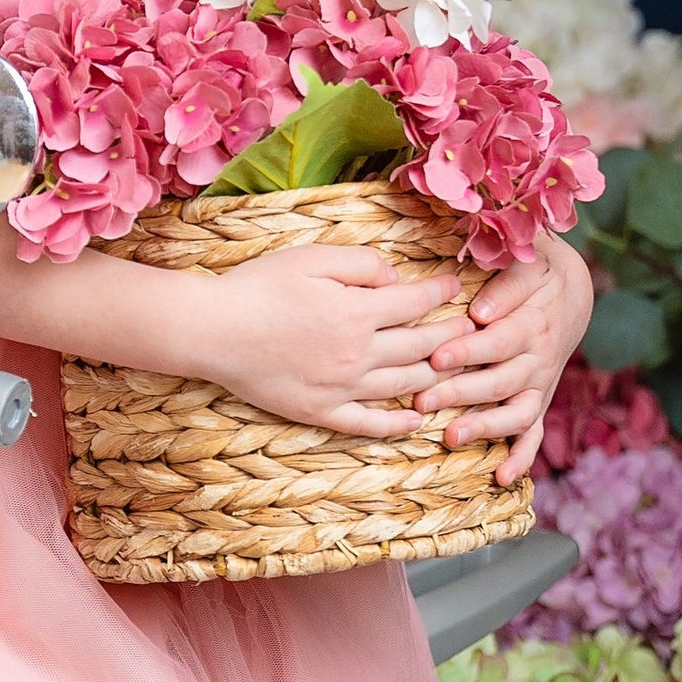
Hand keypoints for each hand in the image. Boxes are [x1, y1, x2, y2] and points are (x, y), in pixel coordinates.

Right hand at [183, 242, 471, 439]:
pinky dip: (397, 425)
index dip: (440, 293)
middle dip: (451, 335)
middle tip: (470, 329)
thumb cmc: (258, 286)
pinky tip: (416, 420)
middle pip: (420, 346)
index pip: (416, 302)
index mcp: (357, 312)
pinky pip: (369, 424)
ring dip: (436, 376)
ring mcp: (341, 387)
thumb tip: (395, 279)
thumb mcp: (310, 257)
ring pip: (404, 386)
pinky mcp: (320, 411)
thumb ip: (361, 264)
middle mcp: (358, 354)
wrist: (211, 330)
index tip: (455, 287)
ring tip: (455, 368)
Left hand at [420, 235, 595, 483]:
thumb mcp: (528, 265)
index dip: (468, 351)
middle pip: (501, 382)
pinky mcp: (539, 400)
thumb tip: (480, 310)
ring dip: (486, 429)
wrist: (572, 292)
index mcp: (532, 324)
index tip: (437, 358)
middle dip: (461, 394)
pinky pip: (534, 434)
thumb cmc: (536, 274)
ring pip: (517, 414)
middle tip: (424, 401)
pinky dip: (521, 458)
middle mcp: (539, 359)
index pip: (497, 341)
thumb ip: (506, 285)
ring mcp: (540, 385)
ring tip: (452, 438)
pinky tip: (502, 477)